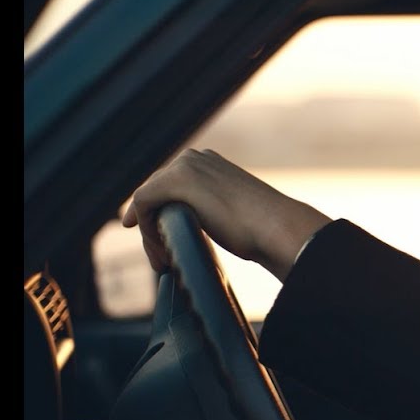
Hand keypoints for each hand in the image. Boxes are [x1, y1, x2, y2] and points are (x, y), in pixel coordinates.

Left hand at [122, 149, 331, 281]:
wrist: (277, 228)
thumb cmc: (265, 229)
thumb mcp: (234, 211)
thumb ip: (213, 209)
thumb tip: (207, 225)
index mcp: (210, 162)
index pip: (171, 186)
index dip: (161, 216)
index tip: (164, 243)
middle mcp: (195, 158)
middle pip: (156, 192)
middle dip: (153, 226)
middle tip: (161, 257)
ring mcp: (185, 166)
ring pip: (148, 200)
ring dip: (150, 233)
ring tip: (162, 261)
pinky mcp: (174, 180)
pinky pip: (143, 204)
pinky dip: (146, 230)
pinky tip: (159, 252)